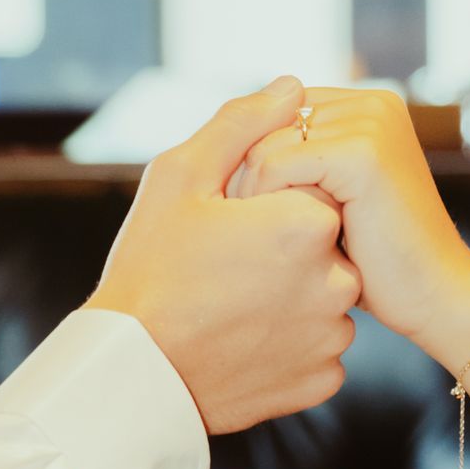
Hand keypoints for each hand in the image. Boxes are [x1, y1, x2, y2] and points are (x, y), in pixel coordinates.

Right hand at [88, 77, 361, 431]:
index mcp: (309, 222)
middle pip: (322, 243)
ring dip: (290, 297)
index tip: (226, 227)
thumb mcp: (179, 177)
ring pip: (323, 297)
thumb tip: (291, 87)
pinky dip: (290, 342)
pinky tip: (245, 340)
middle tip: (225, 268)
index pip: (309, 189)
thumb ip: (241, 125)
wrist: (132, 372)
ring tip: (232, 307)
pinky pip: (318, 348)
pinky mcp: (323, 380)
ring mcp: (333, 336)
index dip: (263, 204)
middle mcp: (336, 280)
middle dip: (281, 249)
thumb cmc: (149, 268)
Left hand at [228, 86, 469, 354]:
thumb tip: (234, 143)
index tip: (253, 215)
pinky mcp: (361, 153)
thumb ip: (301, 160)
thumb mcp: (332, 198)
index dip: (253, 163)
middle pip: (264, 126)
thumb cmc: (379, 261)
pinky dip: (265, 207)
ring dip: (254, 198)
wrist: (437, 299)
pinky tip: (284, 244)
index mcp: (368, 106)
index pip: (273, 113)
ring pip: (262, 146)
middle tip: (257, 233)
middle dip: (248, 180)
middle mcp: (371, 104)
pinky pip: (273, 167)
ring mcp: (369, 124)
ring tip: (273, 241)